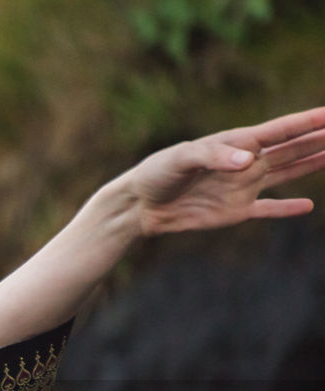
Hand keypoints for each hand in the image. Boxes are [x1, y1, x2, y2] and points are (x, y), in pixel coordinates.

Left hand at [118, 104, 324, 236]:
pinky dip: (286, 209)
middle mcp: (245, 163)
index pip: (279, 130)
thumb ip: (214, 156)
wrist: (139, 205)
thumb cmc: (157, 173)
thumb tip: (250, 160)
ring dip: (311, 164)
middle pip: (291, 149)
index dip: (307, 122)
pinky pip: (267, 209)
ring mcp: (242, 187)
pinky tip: (307, 205)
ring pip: (286, 173)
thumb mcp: (181, 158)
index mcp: (235, 143)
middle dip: (318, 139)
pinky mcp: (234, 211)